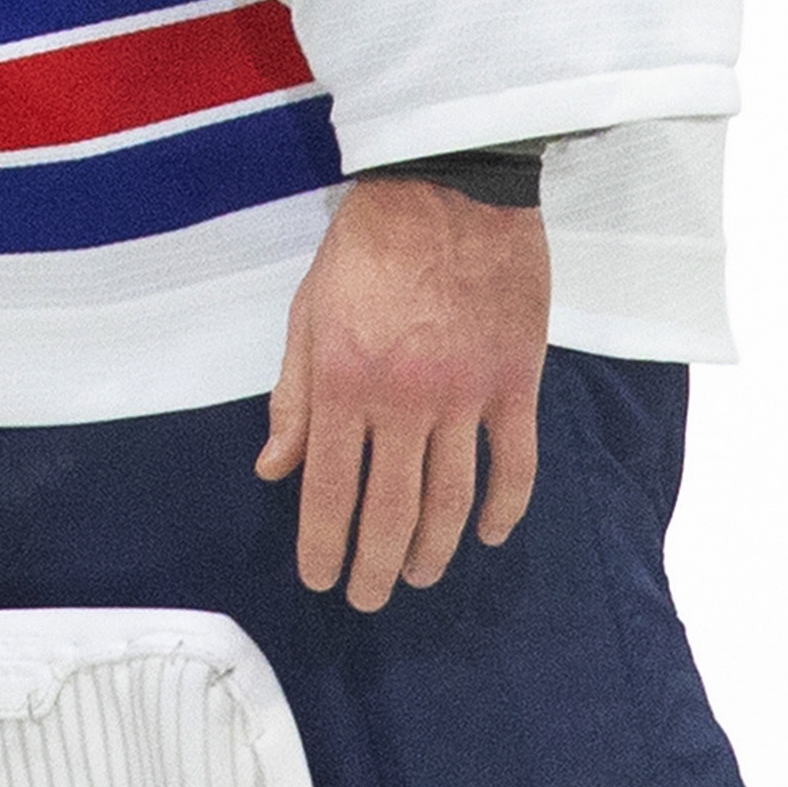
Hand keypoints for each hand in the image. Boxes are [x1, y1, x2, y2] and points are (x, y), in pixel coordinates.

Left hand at [255, 175, 550, 608]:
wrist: (446, 189)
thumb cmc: (365, 247)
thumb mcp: (306, 312)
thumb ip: (292, 396)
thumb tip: (273, 468)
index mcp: (343, 382)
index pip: (330, 487)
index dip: (323, 543)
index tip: (319, 580)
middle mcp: (404, 400)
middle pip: (392, 508)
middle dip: (375, 563)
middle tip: (367, 597)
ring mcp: (465, 395)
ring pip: (453, 498)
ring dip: (435, 549)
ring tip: (417, 575)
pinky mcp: (514, 383)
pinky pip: (514, 463)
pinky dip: (506, 508)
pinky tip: (491, 535)